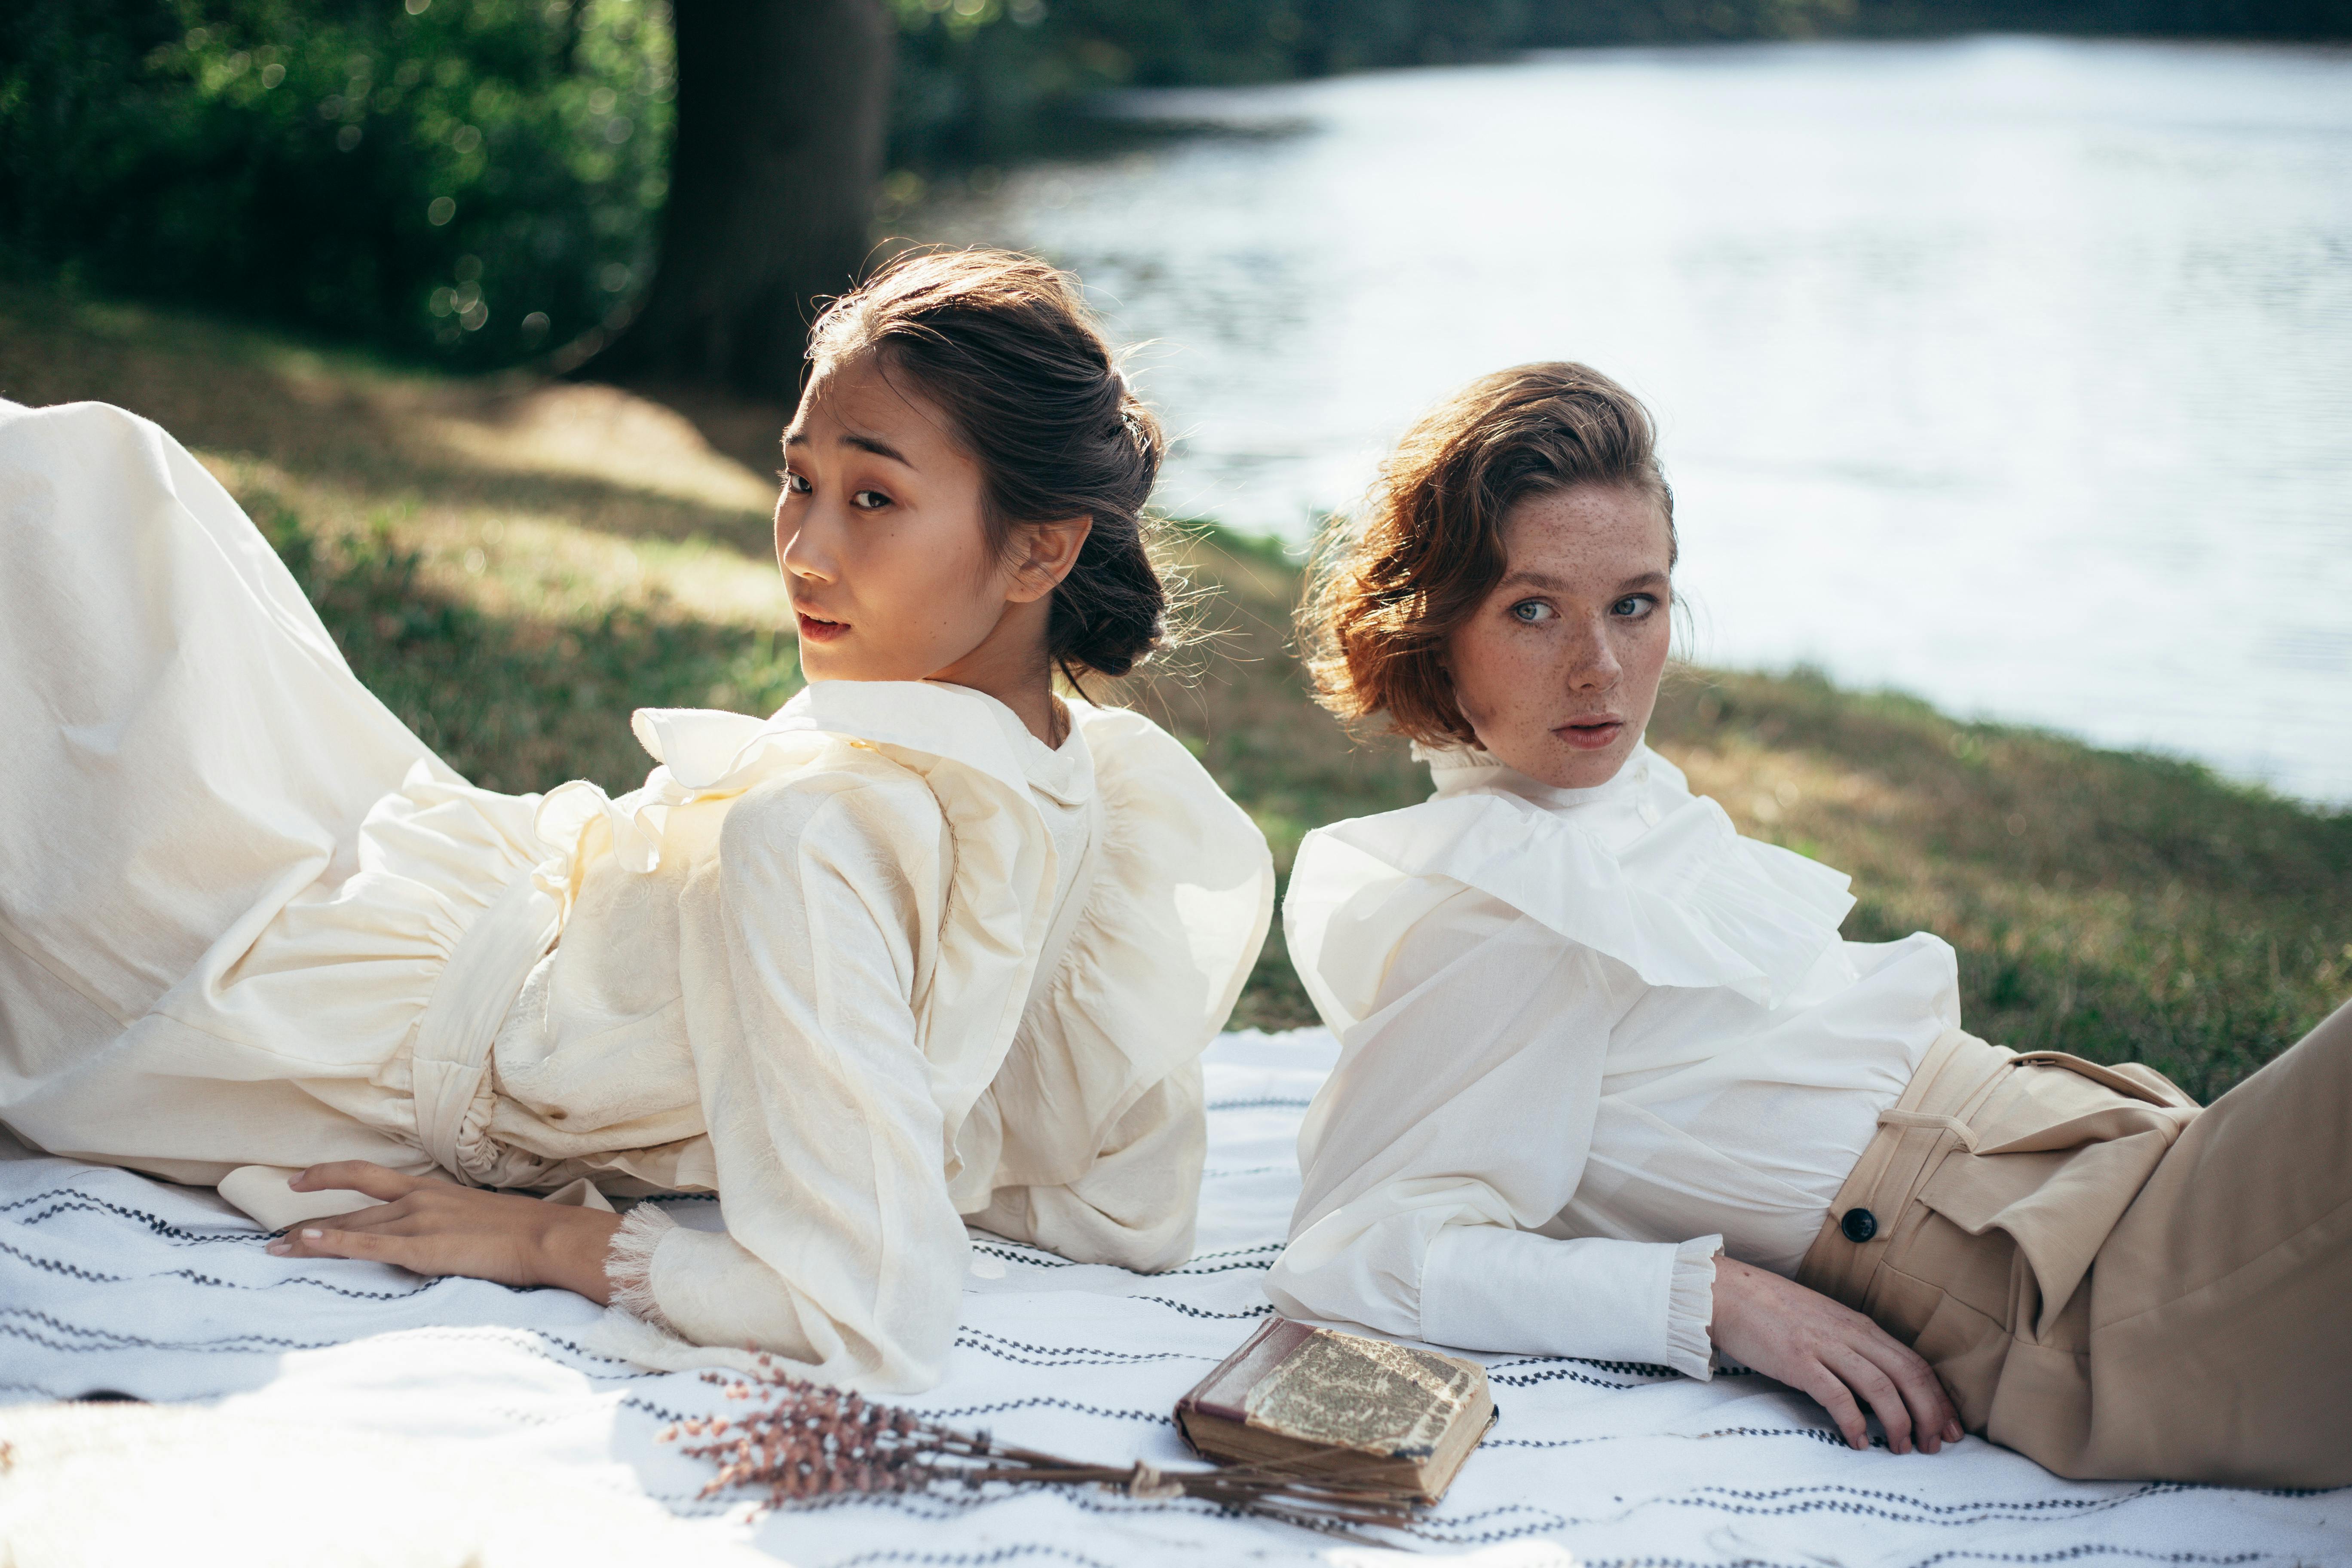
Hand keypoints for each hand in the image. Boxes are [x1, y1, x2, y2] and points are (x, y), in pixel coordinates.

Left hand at [265, 1161, 622, 1302]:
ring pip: (352, 1226)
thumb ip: (447, 1219)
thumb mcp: (475, 1214)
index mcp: (430, 1189)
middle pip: (351, 1207)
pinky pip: (369, 1244)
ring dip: (310, 1238)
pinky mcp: (423, 1248)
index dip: (329, 1174)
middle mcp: (418, 1199)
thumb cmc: (521, 1230)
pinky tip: (308, 1241)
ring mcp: (419, 1221)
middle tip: (273, 1232)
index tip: (298, 1180)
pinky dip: (335, 1242)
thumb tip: (436, 1231)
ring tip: (276, 1250)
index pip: (367, 1176)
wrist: (546, 1236)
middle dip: (308, 1219)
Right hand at [1710, 1256, 1961, 1454]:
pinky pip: (1836, 1395)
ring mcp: (1824, 1345)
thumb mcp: (1823, 1322)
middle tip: (1937, 1445)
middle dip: (1930, 1413)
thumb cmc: (1771, 1310)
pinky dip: (1853, 1422)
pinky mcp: (1797, 1360)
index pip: (1915, 1362)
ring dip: (1898, 1422)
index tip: (1953, 1426)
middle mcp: (1849, 1333)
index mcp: (1859, 1325)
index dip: (1940, 1397)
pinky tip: (1857, 1441)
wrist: (1725, 1292)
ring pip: (1881, 1386)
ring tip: (1901, 1448)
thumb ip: (1851, 1346)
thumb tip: (1877, 1385)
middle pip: (1908, 1375)